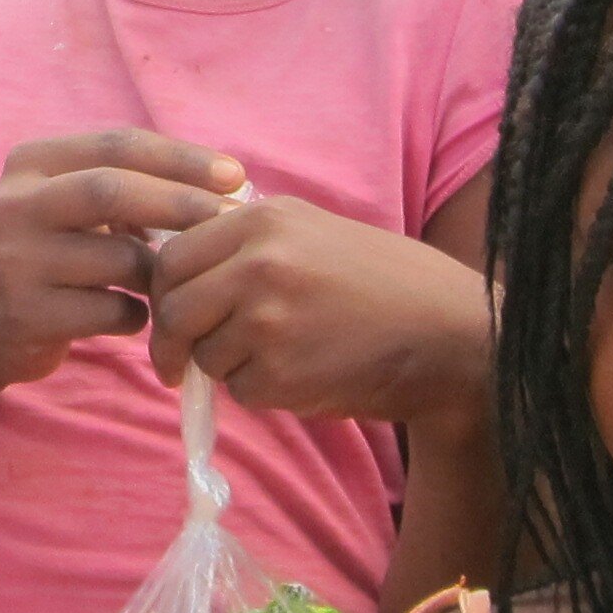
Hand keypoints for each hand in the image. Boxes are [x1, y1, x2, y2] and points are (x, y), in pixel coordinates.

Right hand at [0, 132, 241, 398]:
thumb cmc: (49, 256)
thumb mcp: (69, 206)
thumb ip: (127, 187)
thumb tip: (224, 185)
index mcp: (30, 163)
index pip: (116, 144)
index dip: (181, 157)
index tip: (235, 176)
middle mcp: (12, 205)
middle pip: (111, 190)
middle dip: (181, 203)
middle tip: (231, 219)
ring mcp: (14, 260)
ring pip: (120, 260)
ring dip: (160, 274)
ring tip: (168, 284)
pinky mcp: (24, 314)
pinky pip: (113, 312)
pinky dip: (138, 315)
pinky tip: (130, 317)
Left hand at [148, 196, 488, 425]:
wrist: (450, 333)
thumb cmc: (384, 283)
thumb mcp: (312, 231)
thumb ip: (246, 242)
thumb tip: (173, 267)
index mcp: (262, 220)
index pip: (172, 258)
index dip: (162, 294)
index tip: (169, 316)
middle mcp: (258, 264)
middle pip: (173, 309)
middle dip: (171, 342)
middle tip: (178, 364)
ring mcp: (267, 319)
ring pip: (204, 354)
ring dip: (227, 367)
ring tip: (282, 356)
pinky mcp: (280, 373)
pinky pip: (240, 390)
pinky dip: (261, 392)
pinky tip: (306, 375)